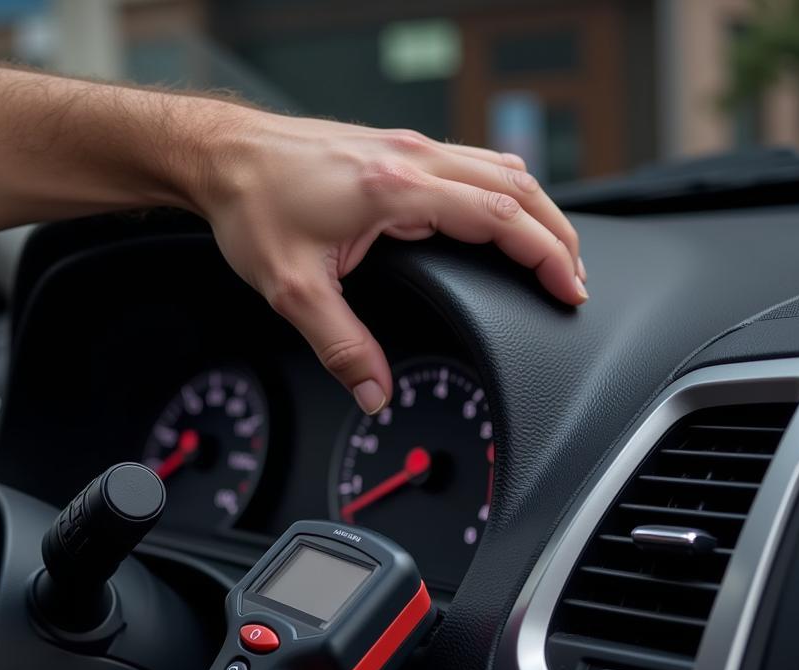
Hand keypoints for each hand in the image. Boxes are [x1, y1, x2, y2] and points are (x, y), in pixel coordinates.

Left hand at [195, 110, 587, 413]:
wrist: (223, 156)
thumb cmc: (253, 207)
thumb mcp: (293, 290)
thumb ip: (341, 346)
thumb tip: (375, 391)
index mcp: (396, 190)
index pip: (499, 217)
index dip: (545, 253)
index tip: (570, 286)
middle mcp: (410, 159)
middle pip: (516, 187)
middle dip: (557, 233)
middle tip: (575, 278)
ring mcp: (406, 149)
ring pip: (498, 169)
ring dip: (535, 209)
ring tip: (555, 251)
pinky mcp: (395, 151)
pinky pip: (470, 164)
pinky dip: (503, 192)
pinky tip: (504, 214)